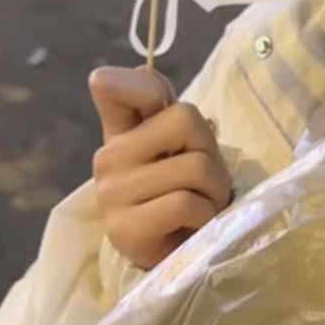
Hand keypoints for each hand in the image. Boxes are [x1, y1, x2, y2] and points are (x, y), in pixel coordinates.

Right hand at [88, 66, 232, 270]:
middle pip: (186, 120)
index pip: (114, 89)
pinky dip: (204, 215)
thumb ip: (167, 110)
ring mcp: (112, 193)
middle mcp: (109, 156)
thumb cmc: (182, 190)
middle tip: (204, 178)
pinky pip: (184, 203)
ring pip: (194, 167)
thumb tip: (143, 69)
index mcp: (121, 130)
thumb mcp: (178, 147)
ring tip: (203, 204)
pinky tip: (193, 225)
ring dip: (215, 189)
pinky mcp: (124, 229)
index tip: (151, 99)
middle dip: (210, 149)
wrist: (172, 255)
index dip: (138, 85)